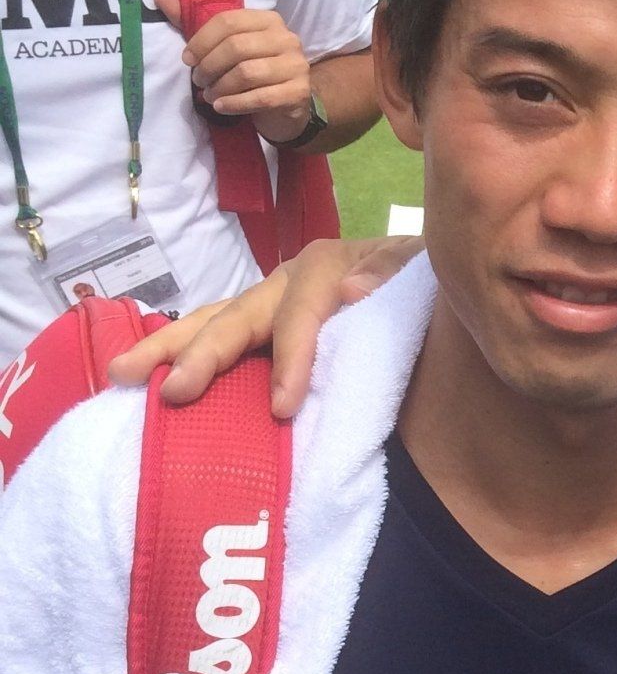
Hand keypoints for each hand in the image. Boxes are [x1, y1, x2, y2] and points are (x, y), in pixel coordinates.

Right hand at [106, 235, 422, 415]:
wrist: (435, 280)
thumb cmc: (425, 280)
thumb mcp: (423, 270)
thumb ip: (395, 277)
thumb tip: (354, 291)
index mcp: (327, 266)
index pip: (300, 314)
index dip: (290, 358)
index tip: (283, 408)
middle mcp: (288, 280)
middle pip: (238, 315)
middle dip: (201, 354)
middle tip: (170, 392)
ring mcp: (269, 300)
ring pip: (212, 322)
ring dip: (168, 350)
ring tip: (123, 375)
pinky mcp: (263, 324)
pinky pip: (220, 338)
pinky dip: (185, 357)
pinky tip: (152, 381)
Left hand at [154, 0, 311, 146]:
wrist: (285, 105)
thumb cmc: (250, 70)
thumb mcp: (223, 45)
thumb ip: (192, 21)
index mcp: (268, 20)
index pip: (229, 21)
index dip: (201, 41)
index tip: (187, 60)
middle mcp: (287, 38)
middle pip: (237, 47)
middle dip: (210, 66)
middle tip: (198, 81)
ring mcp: (296, 65)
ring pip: (247, 73)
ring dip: (220, 87)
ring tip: (208, 95)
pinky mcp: (298, 91)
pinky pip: (260, 97)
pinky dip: (235, 104)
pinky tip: (221, 107)